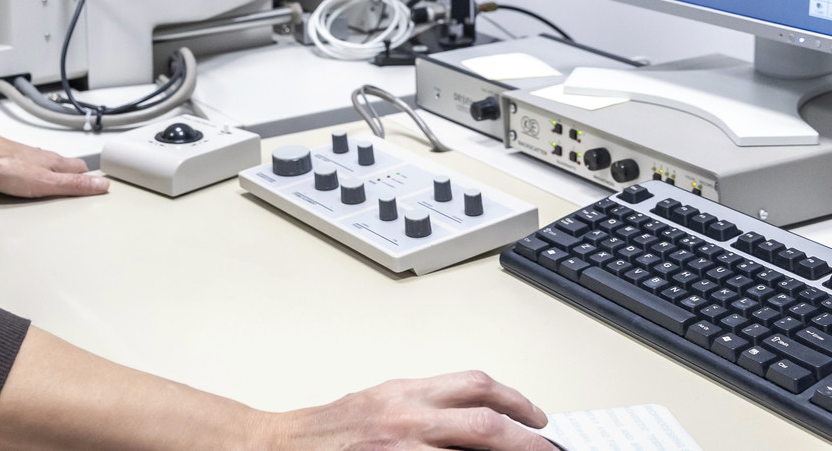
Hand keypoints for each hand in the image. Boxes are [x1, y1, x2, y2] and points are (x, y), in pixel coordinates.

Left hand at [0, 124, 108, 198]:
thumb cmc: (4, 165)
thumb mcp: (46, 182)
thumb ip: (74, 184)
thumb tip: (101, 184)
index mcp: (53, 161)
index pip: (81, 168)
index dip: (91, 178)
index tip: (101, 186)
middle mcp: (39, 160)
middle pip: (63, 168)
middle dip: (74, 178)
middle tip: (84, 188)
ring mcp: (21, 163)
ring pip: (42, 172)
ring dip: (51, 180)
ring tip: (60, 189)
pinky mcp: (4, 171)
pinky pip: (22, 179)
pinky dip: (29, 184)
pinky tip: (26, 192)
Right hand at [270, 370, 557, 450]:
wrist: (284, 446)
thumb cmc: (331, 429)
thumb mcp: (382, 401)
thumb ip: (426, 406)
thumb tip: (476, 419)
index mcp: (406, 393)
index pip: (474, 387)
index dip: (515, 401)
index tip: (538, 418)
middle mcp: (406, 417)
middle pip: (483, 423)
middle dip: (524, 439)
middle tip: (548, 448)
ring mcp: (400, 448)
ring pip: (468, 449)